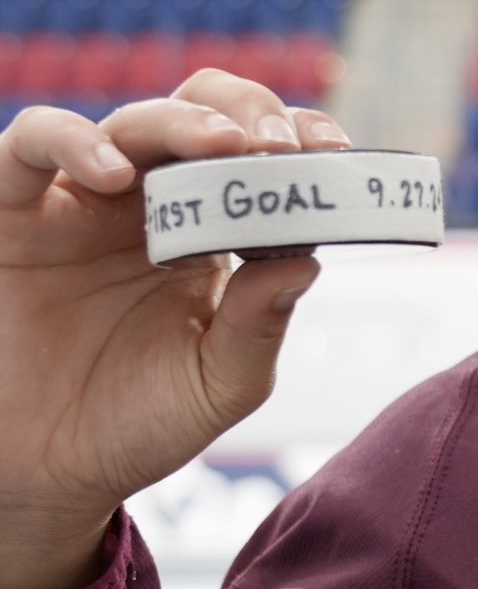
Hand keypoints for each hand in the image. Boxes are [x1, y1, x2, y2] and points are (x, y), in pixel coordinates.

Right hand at [0, 71, 348, 588]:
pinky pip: (27, 148)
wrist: (49, 475)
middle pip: (203, 114)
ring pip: (132, 120)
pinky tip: (114, 173)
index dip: (299, 140)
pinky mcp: (12, 216)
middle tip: (279, 142)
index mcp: (212, 233)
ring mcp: (81, 203)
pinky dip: (72, 141)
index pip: (261, 158)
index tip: (335, 155)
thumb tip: (307, 261)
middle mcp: (151, 204)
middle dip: (251, 113)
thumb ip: (260, 325)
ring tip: (225, 145)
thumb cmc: (140, 422)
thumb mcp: (219, 382)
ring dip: (183, 119)